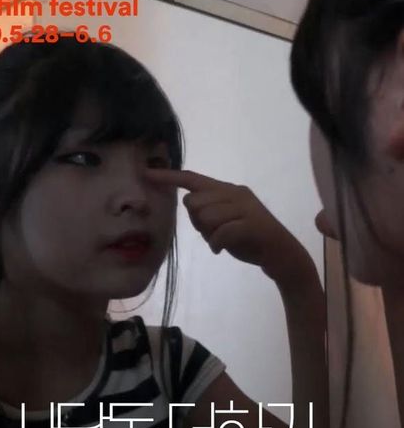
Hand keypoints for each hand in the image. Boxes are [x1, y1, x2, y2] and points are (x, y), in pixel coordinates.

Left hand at [146, 167, 311, 283]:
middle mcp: (235, 193)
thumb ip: (207, 211)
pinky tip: (222, 250)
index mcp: (227, 189)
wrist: (281, 254)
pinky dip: (217, 245)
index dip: (169, 177)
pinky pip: (219, 233)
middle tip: (214, 233)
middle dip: (198, 223)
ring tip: (222, 241)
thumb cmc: (248, 238)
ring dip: (208, 235)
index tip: (146, 173)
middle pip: (194, 202)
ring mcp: (244, 207)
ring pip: (205, 217)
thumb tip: (189, 203)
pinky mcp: (251, 224)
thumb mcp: (224, 221)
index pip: (193, 179)